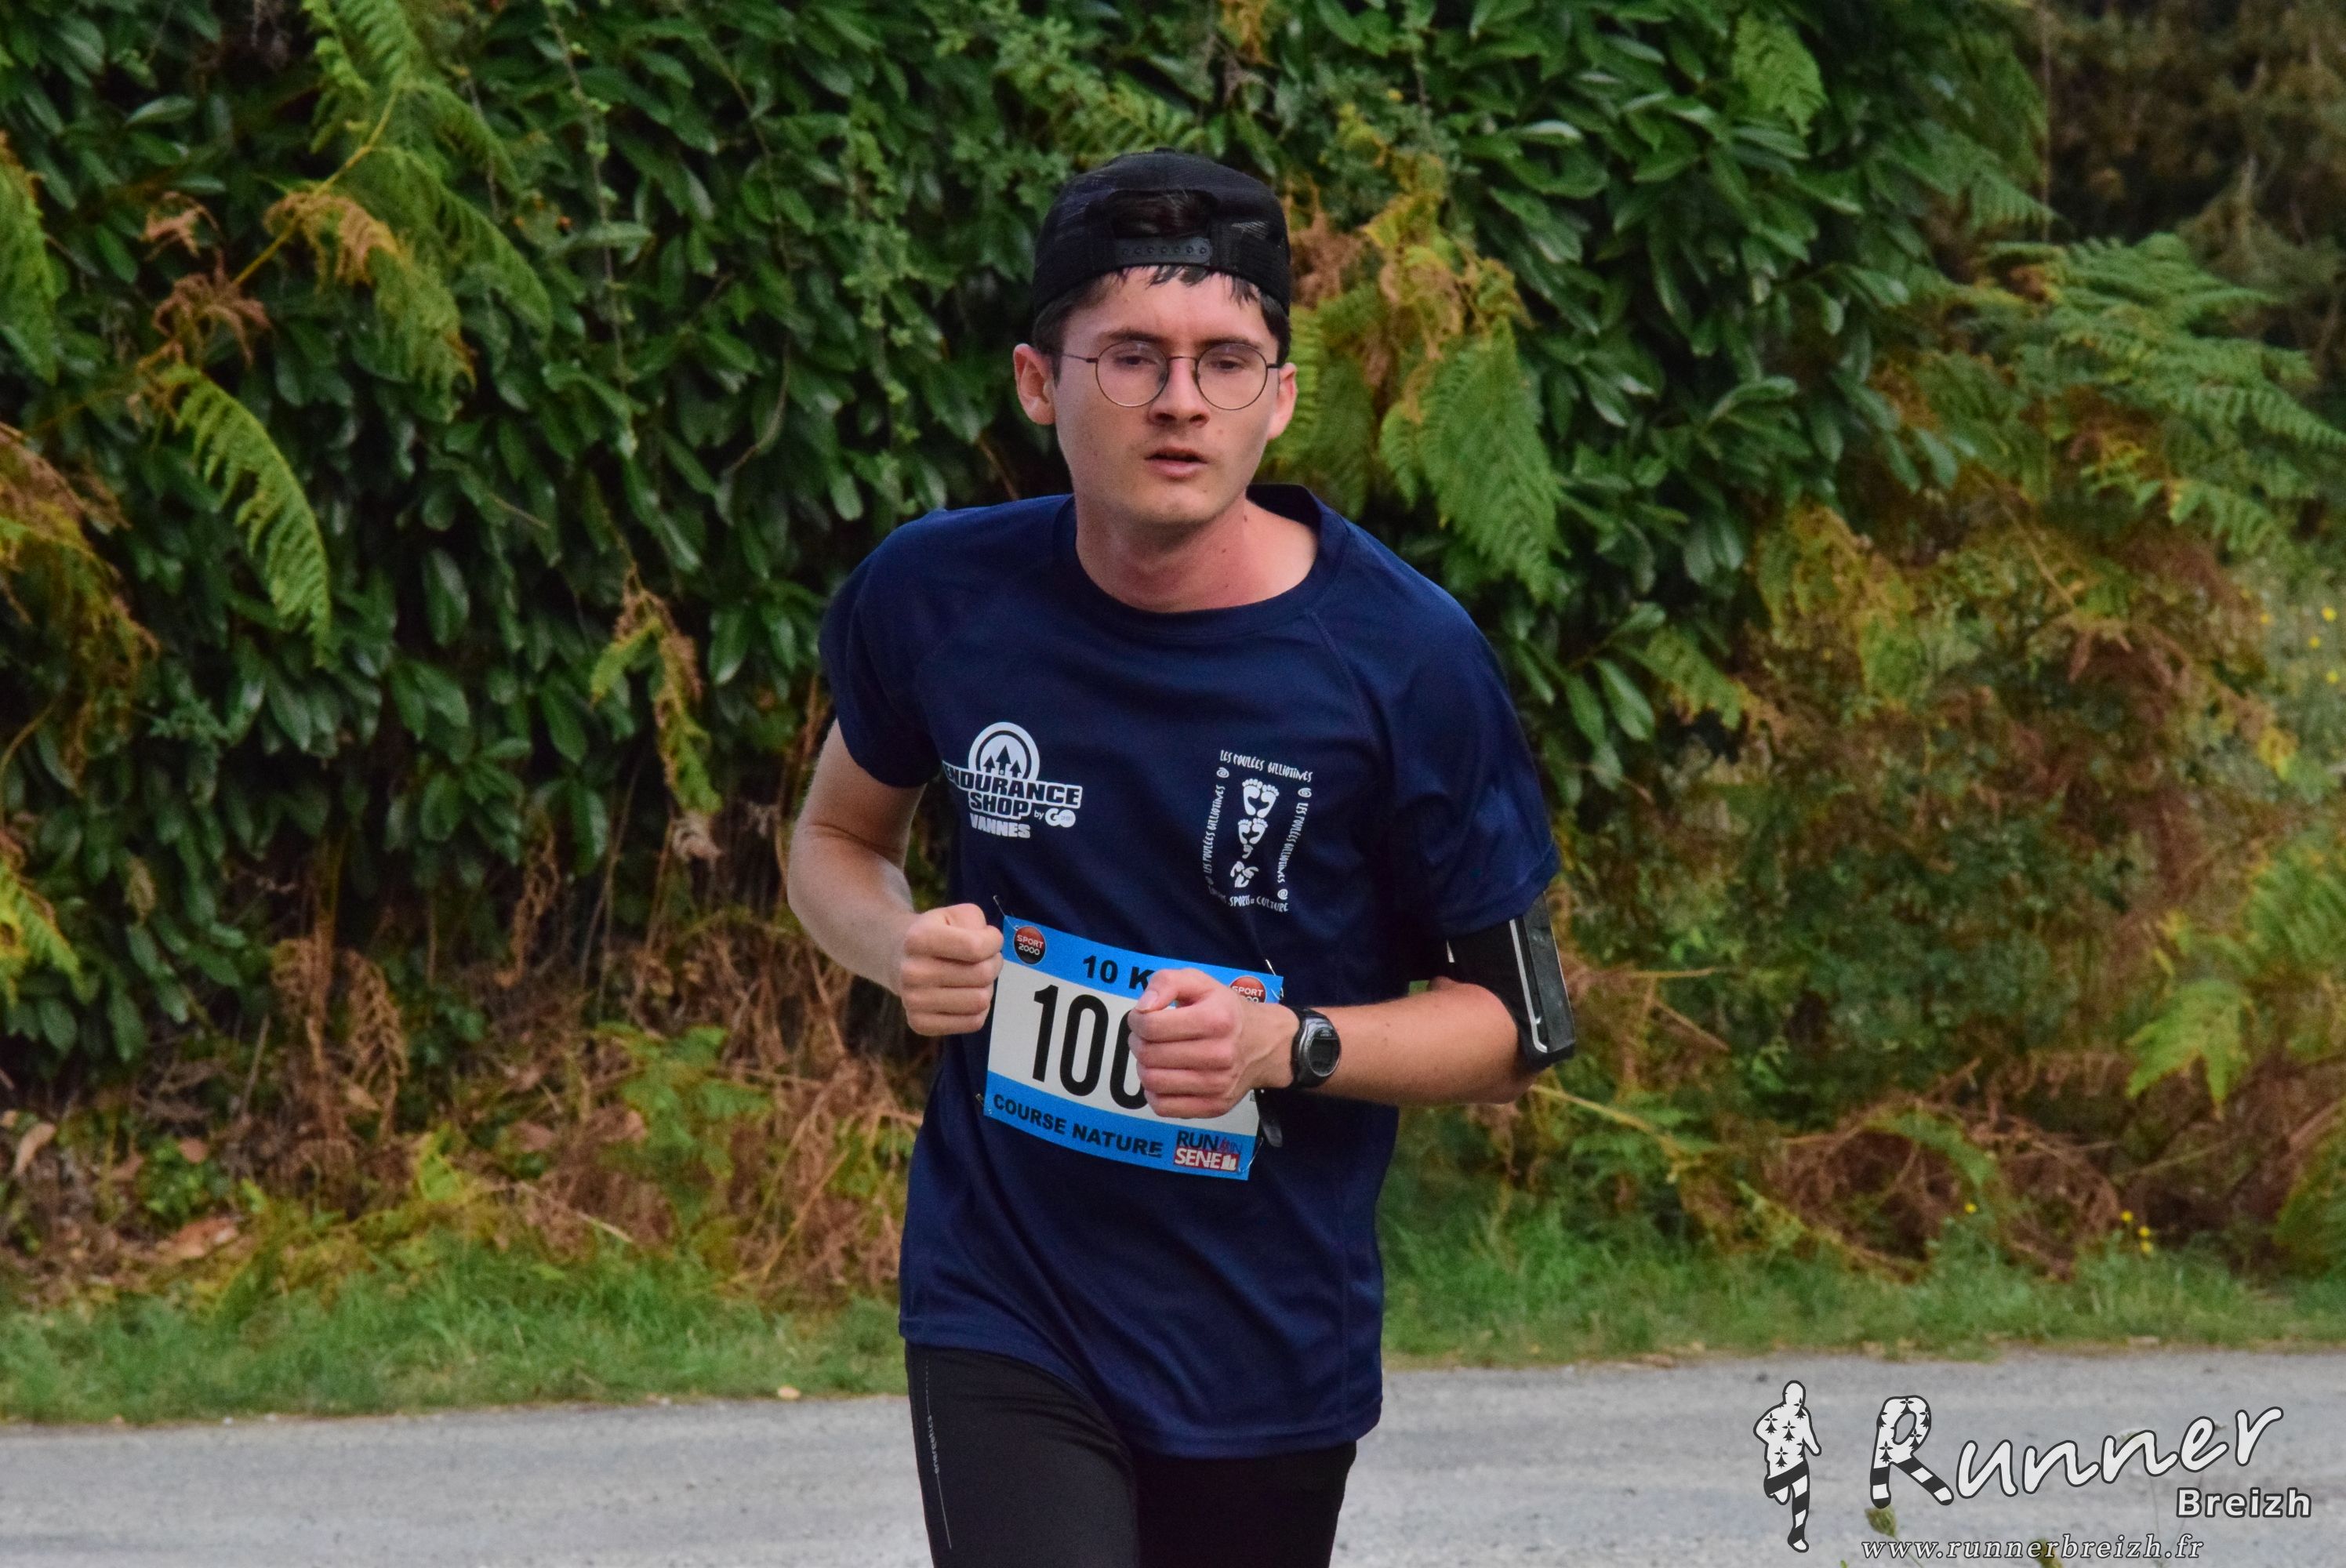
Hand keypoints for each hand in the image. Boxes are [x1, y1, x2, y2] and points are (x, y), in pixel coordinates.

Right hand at [895, 904, 1002, 1036]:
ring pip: (980, 1001)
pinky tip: (966, 995)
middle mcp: (912, 972)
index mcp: (919, 939)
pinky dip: (978, 1009)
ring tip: (975, 978)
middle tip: (985, 960)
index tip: (991, 940)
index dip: (994, 942)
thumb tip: (989, 946)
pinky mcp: (919, 1024)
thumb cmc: (935, 934)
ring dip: (986, 988)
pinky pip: (972, 1022)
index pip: (976, 947)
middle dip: (993, 964)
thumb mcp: (952, 914)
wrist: (900, 959)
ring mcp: (913, 1001)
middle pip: (981, 975)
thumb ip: (975, 921)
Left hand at [1127, 968, 1291, 1117]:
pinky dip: (1154, 1093)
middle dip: (1138, 1042)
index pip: (1151, 1026)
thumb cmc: (1225, 1010)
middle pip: (1149, 1055)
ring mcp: (1218, 1085)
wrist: (1265, 1043)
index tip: (1142, 1017)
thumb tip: (1142, 1008)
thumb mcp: (1200, 983)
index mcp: (1215, 1019)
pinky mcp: (1214, 1106)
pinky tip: (1164, 1077)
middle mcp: (1220, 1054)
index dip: (1137, 1020)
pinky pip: (1163, 1107)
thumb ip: (1167, 982)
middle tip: (1145, 1037)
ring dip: (1144, 1067)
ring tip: (1155, 1056)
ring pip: (1153, 1082)